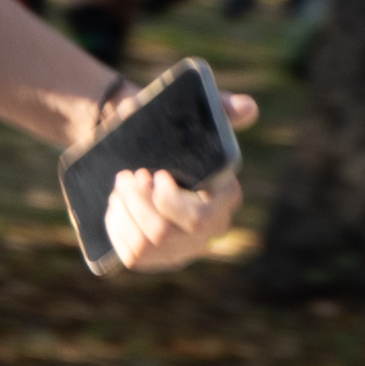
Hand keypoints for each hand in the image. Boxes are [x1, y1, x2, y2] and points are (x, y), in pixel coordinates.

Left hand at [87, 74, 260, 272]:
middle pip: (164, 234)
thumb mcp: (195, 113)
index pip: (201, 219)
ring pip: (145, 245)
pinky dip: (117, 227)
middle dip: (138, 205)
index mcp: (226, 195)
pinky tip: (116, 206)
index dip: (169, 202)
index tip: (155, 174)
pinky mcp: (162, 258)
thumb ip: (222, 107)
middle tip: (128, 177)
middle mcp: (211, 228)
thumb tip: (248, 109)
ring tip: (120, 187)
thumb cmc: (173, 131)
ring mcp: (186, 248)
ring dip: (124, 212)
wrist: (145, 148)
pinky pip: (132, 256)